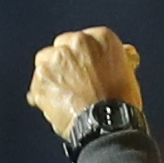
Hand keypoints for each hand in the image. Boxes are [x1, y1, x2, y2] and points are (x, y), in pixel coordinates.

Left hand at [26, 27, 145, 139]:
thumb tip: (123, 53)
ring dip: (52, 75)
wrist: (107, 125)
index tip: (86, 68)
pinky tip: (56, 106)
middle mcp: (77, 42)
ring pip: (45, 61)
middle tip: (74, 83)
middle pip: (62, 47)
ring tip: (64, 96)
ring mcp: (56, 59)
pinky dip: (42, 93)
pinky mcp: (41, 78)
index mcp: (101, 38)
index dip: (84, 57)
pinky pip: (37, 83)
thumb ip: (113, 59)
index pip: (85, 40)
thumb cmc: (120, 103)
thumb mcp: (126, 74)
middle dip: (65, 63)